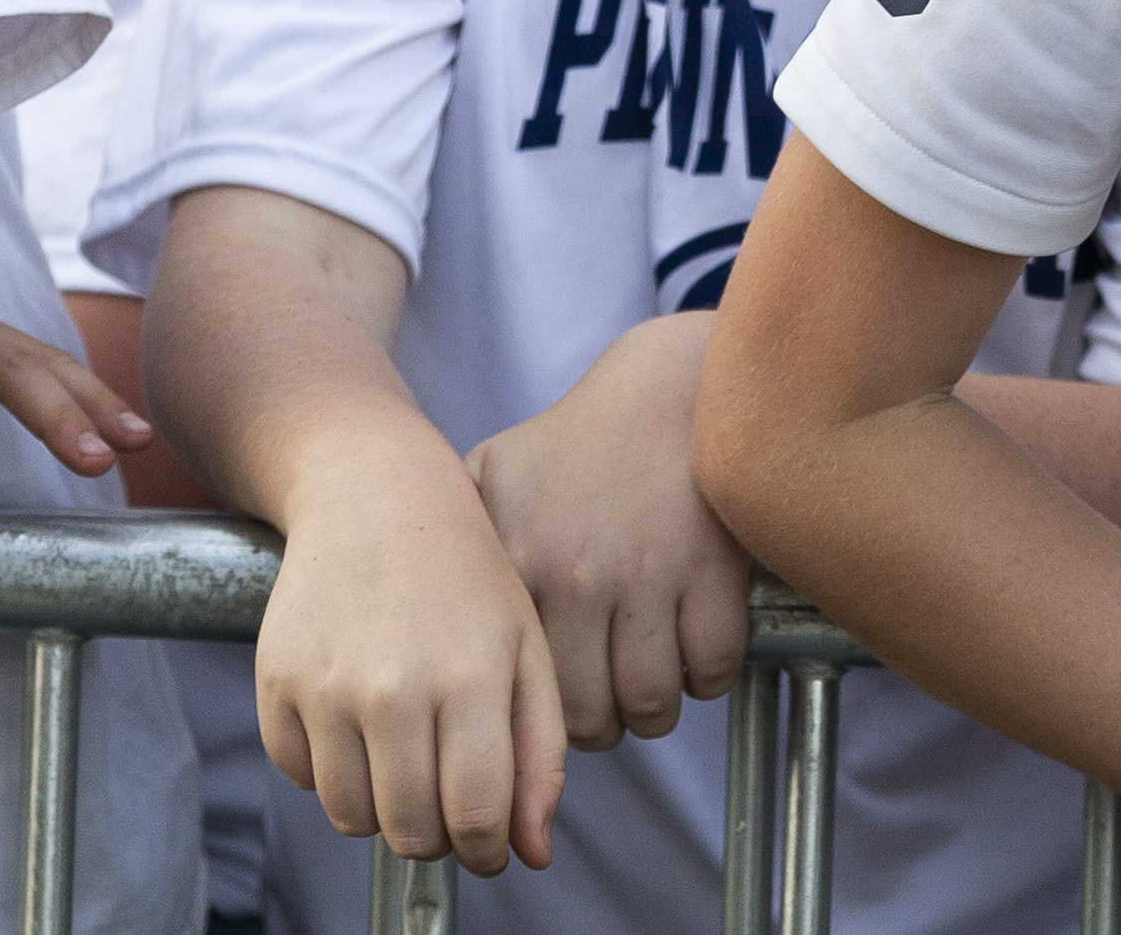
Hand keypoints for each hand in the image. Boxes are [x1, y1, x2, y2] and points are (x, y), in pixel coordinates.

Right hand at [257, 453, 565, 877]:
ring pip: (351, 817)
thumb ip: (539, 755)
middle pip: (411, 831)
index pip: (475, 817)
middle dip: (437, 834)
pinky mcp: (275, 680)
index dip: (487, 849)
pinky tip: (356, 720)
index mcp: (469, 678)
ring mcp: (325, 685)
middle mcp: (392, 687)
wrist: (374, 495)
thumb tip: (530, 855)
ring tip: (403, 756)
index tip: (489, 842)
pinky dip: (329, 768)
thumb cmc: (465, 576)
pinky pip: (299, 776)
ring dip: (381, 807)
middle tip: (446, 796)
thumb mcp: (526, 649)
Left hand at [468, 313, 752, 750]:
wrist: (669, 391)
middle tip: (603, 710)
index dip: (529, 720)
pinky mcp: (713, 571)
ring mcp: (649, 575)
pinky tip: (692, 654)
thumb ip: (455, 542)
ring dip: (653, 711)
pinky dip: (707, 676)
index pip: (512, 692)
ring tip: (645, 691)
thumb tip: (407, 619)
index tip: (540, 714)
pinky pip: (713, 668)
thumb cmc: (576, 444)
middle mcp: (577, 574)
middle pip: (587, 718)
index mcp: (518, 560)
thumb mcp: (495, 475)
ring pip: (651, 705)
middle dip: (599, 729)